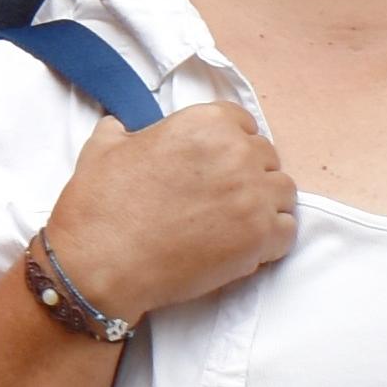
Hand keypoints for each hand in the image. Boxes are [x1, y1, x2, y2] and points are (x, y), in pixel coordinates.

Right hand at [36, 105, 298, 326]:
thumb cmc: (100, 206)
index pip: (243, 124)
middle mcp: (237, 153)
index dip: (230, 145)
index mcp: (205, 123)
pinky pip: (287, 232)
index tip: (217, 166)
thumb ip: (121, 131)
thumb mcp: (102, 149)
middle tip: (222, 200)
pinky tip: (244, 247)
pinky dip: (271, 240)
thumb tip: (119, 127)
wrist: (102, 263)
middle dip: (248, 175)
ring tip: (236, 224)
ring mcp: (253, 196)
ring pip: (283, 193)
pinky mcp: (260, 239)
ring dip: (265, 206)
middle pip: (266, 158)